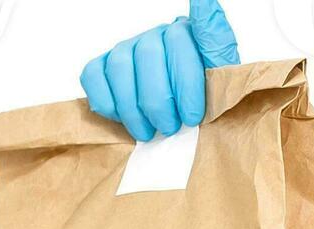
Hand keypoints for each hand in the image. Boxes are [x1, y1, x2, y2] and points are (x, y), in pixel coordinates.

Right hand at [81, 0, 240, 141]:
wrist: (183, 117)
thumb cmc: (203, 98)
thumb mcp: (221, 76)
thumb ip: (215, 42)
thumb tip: (205, 0)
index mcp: (186, 33)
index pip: (181, 42)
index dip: (185, 83)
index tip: (192, 115)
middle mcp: (155, 36)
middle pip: (148, 56)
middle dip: (158, 101)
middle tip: (169, 128)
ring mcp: (127, 48)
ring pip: (119, 67)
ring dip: (132, 107)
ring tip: (148, 132)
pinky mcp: (104, 65)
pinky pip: (93, 75)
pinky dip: (105, 101)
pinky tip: (122, 118)